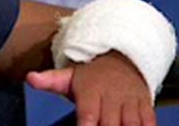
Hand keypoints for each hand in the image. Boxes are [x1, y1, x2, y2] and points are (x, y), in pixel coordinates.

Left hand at [26, 51, 155, 125]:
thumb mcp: (68, 76)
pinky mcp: (145, 106)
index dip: (87, 125)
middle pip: (110, 124)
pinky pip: (149, 122)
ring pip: (132, 124)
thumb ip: (49, 81)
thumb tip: (30, 78)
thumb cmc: (90, 75)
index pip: (88, 114)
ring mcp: (130, 102)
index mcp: (90, 91)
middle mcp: (111, 97)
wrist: (121, 58)